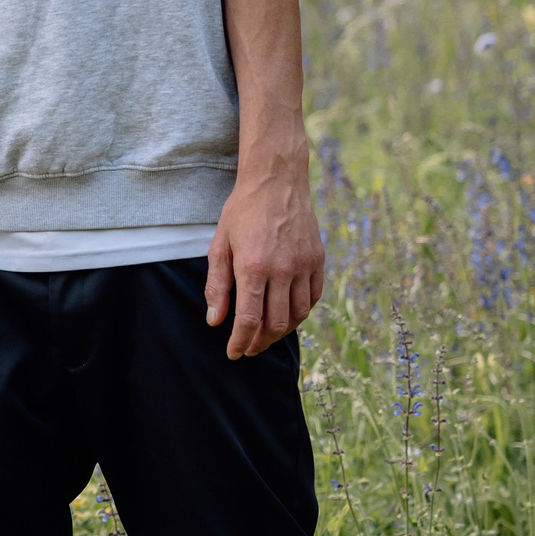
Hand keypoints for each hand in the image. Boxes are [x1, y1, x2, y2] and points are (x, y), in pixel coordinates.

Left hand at [205, 162, 324, 357]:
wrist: (277, 182)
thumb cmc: (242, 211)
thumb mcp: (219, 245)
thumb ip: (217, 285)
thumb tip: (215, 321)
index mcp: (253, 267)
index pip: (249, 320)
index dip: (240, 342)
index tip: (233, 353)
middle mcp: (282, 270)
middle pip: (276, 324)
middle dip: (260, 343)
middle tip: (248, 348)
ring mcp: (304, 266)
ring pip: (297, 315)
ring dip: (281, 332)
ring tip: (265, 336)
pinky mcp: (319, 261)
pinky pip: (313, 298)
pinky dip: (300, 313)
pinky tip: (287, 315)